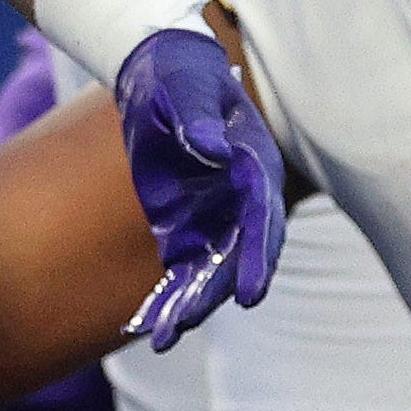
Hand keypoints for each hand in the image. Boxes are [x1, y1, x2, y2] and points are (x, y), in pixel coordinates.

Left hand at [105, 26, 285, 346]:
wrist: (161, 73)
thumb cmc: (180, 74)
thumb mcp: (187, 89)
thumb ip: (200, 120)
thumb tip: (217, 151)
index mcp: (255, 167)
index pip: (263, 220)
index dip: (257, 258)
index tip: (249, 295)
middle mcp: (242, 201)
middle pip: (236, 257)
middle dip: (213, 293)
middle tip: (183, 324)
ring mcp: (215, 217)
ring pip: (208, 271)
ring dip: (186, 304)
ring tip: (160, 337)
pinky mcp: (186, 227)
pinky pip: (181, 270)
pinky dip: (167, 296)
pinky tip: (147, 325)